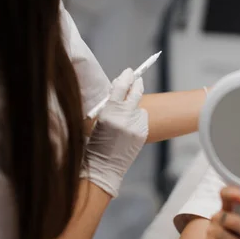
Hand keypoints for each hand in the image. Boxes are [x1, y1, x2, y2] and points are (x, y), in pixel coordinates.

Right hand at [83, 68, 148, 196]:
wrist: (104, 166)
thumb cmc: (96, 142)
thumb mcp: (98, 120)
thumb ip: (110, 104)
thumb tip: (120, 86)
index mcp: (109, 113)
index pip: (121, 87)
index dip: (126, 77)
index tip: (129, 71)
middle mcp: (125, 117)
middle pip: (136, 93)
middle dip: (137, 83)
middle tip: (137, 79)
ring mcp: (136, 126)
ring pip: (139, 107)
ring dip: (134, 107)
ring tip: (124, 120)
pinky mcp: (143, 133)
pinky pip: (142, 119)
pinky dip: (137, 120)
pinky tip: (128, 130)